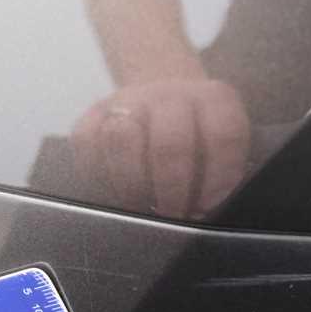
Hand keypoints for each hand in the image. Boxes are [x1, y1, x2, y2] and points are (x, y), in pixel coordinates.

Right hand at [71, 80, 249, 218]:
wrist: (163, 96)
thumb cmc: (198, 136)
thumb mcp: (223, 146)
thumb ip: (222, 174)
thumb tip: (203, 212)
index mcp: (213, 100)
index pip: (223, 135)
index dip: (219, 177)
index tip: (209, 205)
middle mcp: (170, 96)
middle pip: (170, 143)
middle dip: (172, 190)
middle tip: (172, 215)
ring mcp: (128, 101)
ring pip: (121, 139)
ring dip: (132, 185)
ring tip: (140, 207)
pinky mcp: (94, 113)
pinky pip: (87, 144)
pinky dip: (98, 176)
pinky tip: (114, 191)